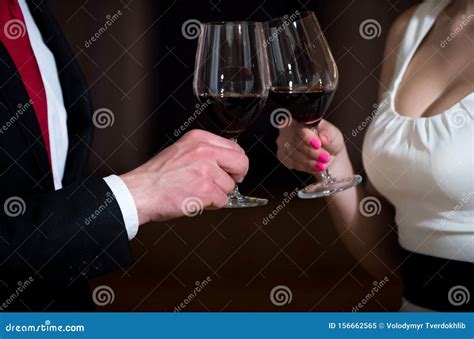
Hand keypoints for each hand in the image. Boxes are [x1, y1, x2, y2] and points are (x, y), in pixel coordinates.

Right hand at [120, 129, 248, 223]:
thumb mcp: (181, 150)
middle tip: (225, 183)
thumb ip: (204, 151)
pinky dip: (212, 205)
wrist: (141, 192)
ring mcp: (206, 170)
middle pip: (241, 163)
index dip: (235, 162)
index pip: (235, 147)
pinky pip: (222, 200)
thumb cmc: (157, 176)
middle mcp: (204, 151)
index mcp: (199, 138)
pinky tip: (196, 199)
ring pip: (230, 185)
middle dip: (236, 176)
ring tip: (198, 191)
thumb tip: (226, 160)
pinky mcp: (206, 189)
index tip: (230, 169)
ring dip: (218, 193)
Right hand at [276, 119, 346, 174]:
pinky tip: (314, 167)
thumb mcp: (334, 135)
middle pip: (295, 140)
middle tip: (325, 157)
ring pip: (292, 153)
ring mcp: (284, 142)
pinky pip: (291, 162)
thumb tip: (324, 138)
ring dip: (309, 161)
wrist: (327, 155)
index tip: (318, 144)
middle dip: (311, 151)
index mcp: (301, 119)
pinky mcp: (283, 155)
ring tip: (322, 165)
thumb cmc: (329, 141)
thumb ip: (330, 135)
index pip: (299, 125)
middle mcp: (289, 128)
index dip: (307, 136)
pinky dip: (304, 166)